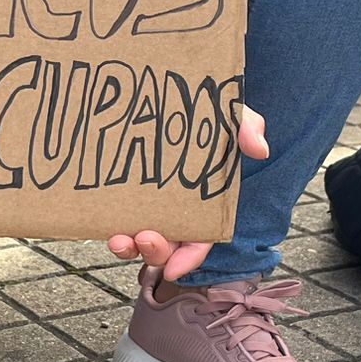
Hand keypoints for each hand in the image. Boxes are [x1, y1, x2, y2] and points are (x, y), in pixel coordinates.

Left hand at [107, 104, 268, 281]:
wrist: (167, 91)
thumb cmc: (205, 112)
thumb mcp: (230, 115)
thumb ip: (246, 128)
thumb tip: (259, 148)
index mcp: (203, 205)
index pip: (198, 242)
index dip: (188, 259)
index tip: (173, 270)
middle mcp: (173, 210)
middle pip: (165, 247)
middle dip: (154, 253)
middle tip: (144, 239)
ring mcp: (145, 203)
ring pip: (136, 240)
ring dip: (127, 248)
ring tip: (118, 240)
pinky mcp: (120, 192)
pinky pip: (113, 218)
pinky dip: (106, 227)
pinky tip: (101, 224)